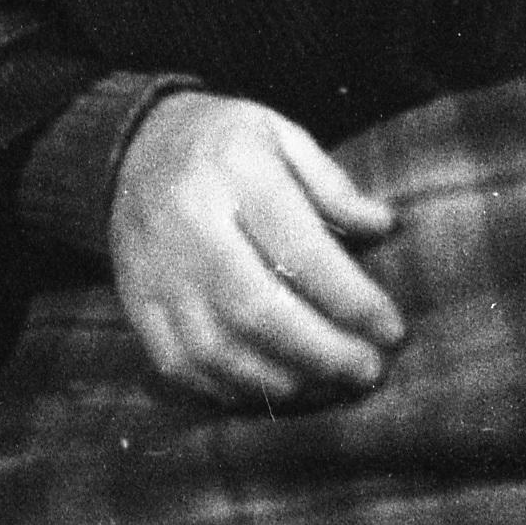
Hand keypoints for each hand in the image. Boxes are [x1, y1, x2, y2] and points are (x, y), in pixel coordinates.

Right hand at [109, 92, 404, 406]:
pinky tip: (276, 389)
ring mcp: (157, 268)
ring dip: (285, 380)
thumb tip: (383, 228)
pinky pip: (183, 365)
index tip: (392, 329)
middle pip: (257, 309)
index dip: (351, 299)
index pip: (299, 248)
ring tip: (332, 386)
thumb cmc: (224, 142)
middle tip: (369, 370)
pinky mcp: (137, 303)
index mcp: (233, 169)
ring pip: (220, 348)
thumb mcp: (280, 133)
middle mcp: (189, 221)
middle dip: (323, 352)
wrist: (133, 148)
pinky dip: (233, 390)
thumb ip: (332, 184)